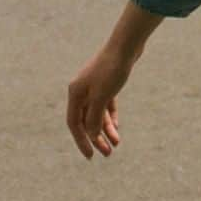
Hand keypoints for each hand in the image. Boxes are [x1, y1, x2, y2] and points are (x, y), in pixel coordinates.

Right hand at [66, 44, 133, 160]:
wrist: (126, 44)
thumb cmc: (112, 69)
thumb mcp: (102, 96)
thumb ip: (95, 117)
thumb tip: (92, 135)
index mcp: (75, 93)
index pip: (75, 124)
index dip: (81, 141)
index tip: (90, 156)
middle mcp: (82, 90)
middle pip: (87, 120)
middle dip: (96, 138)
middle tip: (107, 154)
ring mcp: (94, 86)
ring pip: (97, 113)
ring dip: (105, 129)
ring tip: (116, 144)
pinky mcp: (107, 82)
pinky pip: (105, 105)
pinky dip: (110, 116)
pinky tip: (116, 128)